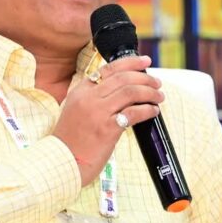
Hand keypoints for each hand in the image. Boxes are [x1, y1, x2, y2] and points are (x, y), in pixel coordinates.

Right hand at [53, 55, 164, 185]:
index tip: (145, 61)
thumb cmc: (71, 139)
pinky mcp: (107, 129)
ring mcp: (98, 112)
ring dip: (150, 92)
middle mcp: (89, 98)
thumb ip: (93, 97)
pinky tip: (153, 111)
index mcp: (81, 91)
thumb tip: (121, 89)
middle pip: (124, 78)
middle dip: (145, 78)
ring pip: (131, 92)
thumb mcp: (76, 109)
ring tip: (159, 96)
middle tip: (157, 83)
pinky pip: (133, 113)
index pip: (109, 69)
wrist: (62, 161)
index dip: (131, 62)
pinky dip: (147, 110)